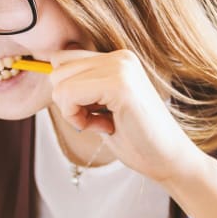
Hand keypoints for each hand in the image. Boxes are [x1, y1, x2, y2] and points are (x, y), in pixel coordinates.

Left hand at [47, 48, 205, 183]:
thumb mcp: (102, 106)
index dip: (68, 93)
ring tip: (104, 123)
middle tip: (99, 120)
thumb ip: (82, 87)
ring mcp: (121, 67)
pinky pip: (69, 95)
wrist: (169, 160)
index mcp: (118, 58)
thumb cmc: (136, 139)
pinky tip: (105, 127)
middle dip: (68, 102)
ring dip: (73, 112)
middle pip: (57, 69)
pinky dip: (77, 118)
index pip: (63, 60)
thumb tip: (47, 70)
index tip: (93, 113)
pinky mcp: (120, 84)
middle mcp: (120, 56)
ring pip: (59, 83)